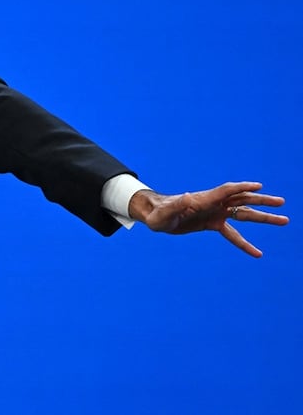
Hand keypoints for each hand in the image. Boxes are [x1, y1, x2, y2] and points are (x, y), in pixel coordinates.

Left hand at [128, 182, 288, 257]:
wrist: (155, 217)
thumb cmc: (158, 215)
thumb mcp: (165, 213)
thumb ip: (176, 206)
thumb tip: (187, 196)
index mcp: (203, 200)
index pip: (226, 191)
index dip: (241, 188)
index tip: (258, 186)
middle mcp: (212, 204)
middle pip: (241, 200)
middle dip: (261, 201)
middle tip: (282, 203)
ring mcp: (215, 213)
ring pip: (243, 214)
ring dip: (262, 217)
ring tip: (284, 220)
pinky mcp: (212, 224)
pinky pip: (233, 234)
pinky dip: (245, 243)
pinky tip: (258, 253)